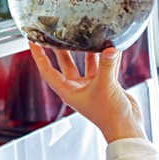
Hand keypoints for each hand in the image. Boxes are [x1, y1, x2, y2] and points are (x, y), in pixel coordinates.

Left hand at [29, 42, 145, 143]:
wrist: (125, 127)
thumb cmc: (109, 115)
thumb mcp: (105, 87)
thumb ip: (106, 66)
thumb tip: (110, 49)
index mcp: (68, 91)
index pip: (48, 70)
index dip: (39, 55)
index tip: (33, 41)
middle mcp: (77, 87)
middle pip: (66, 64)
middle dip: (62, 48)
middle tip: (58, 32)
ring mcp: (92, 86)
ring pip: (86, 63)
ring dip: (86, 50)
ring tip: (85, 34)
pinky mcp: (106, 85)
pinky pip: (103, 66)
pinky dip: (106, 57)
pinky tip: (111, 46)